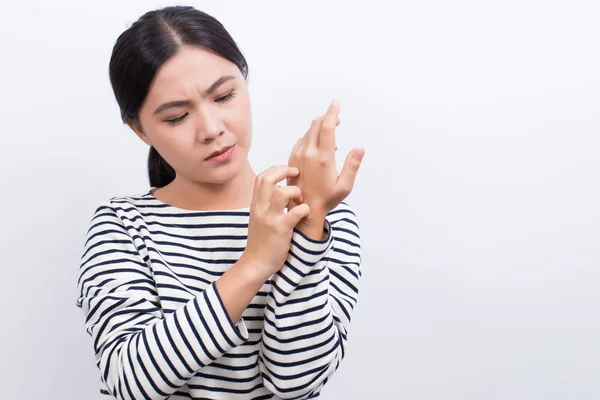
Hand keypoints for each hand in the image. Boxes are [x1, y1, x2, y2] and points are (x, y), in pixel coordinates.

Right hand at [241, 166, 310, 278]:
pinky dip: (304, 209)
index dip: (276, 169)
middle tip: (296, 174)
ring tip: (300, 200)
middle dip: (284, 171)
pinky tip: (304, 214)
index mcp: (256, 204)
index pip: (261, 177)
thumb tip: (279, 190)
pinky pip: (295, 212)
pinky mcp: (280, 229)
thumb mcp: (259, 218)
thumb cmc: (261, 241)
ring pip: (282, 192)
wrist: (256, 263)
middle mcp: (260, 208)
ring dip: (296, 192)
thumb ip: (266, 204)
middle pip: (267, 179)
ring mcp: (270, 218)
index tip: (288, 171)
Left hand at [287, 100, 364, 223]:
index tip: (336, 103)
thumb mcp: (344, 186)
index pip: (327, 127)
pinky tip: (319, 145)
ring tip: (330, 133)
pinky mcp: (292, 159)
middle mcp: (308, 153)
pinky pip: (301, 140)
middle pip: (315, 125)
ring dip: (318, 127)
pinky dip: (311, 137)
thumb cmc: (326, 199)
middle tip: (336, 118)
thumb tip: (360, 148)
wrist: (303, 209)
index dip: (332, 113)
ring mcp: (298, 155)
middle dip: (326, 118)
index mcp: (323, 158)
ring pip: (308, 132)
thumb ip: (352, 165)